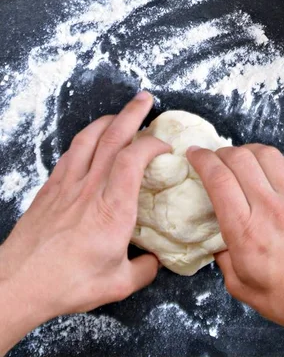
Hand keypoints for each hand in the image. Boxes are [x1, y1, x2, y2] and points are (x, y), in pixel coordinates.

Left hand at [0, 91, 168, 351]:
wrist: (19, 283)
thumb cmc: (68, 283)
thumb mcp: (117, 284)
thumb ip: (142, 270)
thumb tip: (154, 260)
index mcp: (114, 208)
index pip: (134, 158)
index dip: (152, 144)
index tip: (164, 146)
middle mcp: (91, 188)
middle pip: (113, 137)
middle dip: (132, 113)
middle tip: (145, 99)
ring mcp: (68, 184)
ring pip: (89, 138)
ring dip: (108, 119)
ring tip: (120, 113)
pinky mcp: (51, 187)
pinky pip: (70, 152)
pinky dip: (85, 138)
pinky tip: (90, 138)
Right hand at [187, 144, 283, 355]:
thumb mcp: (240, 286)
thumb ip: (223, 258)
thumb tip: (215, 238)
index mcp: (245, 231)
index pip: (219, 179)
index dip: (202, 159)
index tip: (193, 154)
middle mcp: (269, 208)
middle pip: (240, 158)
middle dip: (220, 152)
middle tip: (214, 159)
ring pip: (266, 154)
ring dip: (247, 151)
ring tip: (240, 159)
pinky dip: (273, 160)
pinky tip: (267, 169)